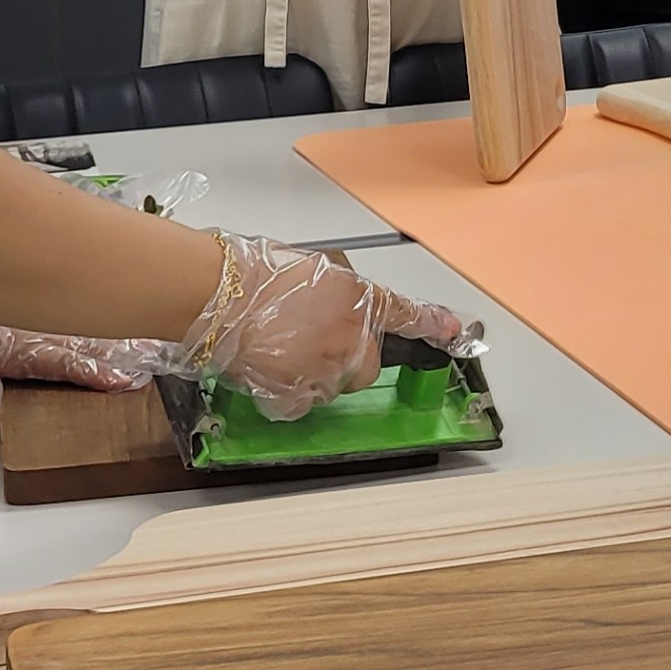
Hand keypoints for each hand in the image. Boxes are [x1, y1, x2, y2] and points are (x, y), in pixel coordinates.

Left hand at [0, 302, 170, 436]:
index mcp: (20, 346)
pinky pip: (71, 304)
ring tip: (146, 337)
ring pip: (84, 321)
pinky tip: (111, 309)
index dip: (98, 374)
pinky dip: (96, 311)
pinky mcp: (30, 295)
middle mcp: (35, 325)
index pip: (68, 363)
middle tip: (156, 358)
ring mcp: (35, 309)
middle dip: (123, 350)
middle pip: (89, 339)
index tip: (125, 382)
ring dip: (115, 331)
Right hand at [186, 234, 469, 419]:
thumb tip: (341, 306)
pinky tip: (266, 368)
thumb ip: (340, 290)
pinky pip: (300, 403)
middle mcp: (351, 338)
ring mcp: (325, 371)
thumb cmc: (254, 272)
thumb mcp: (313, 266)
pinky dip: (286, 393)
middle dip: (347, 359)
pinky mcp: (296, 397)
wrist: (217, 294)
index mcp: (359, 299)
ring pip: (332, 387)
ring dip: (313, 375)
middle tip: (308, 340)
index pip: (404, 314)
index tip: (453, 332)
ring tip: (277, 347)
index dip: (432, 325)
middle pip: (367, 365)